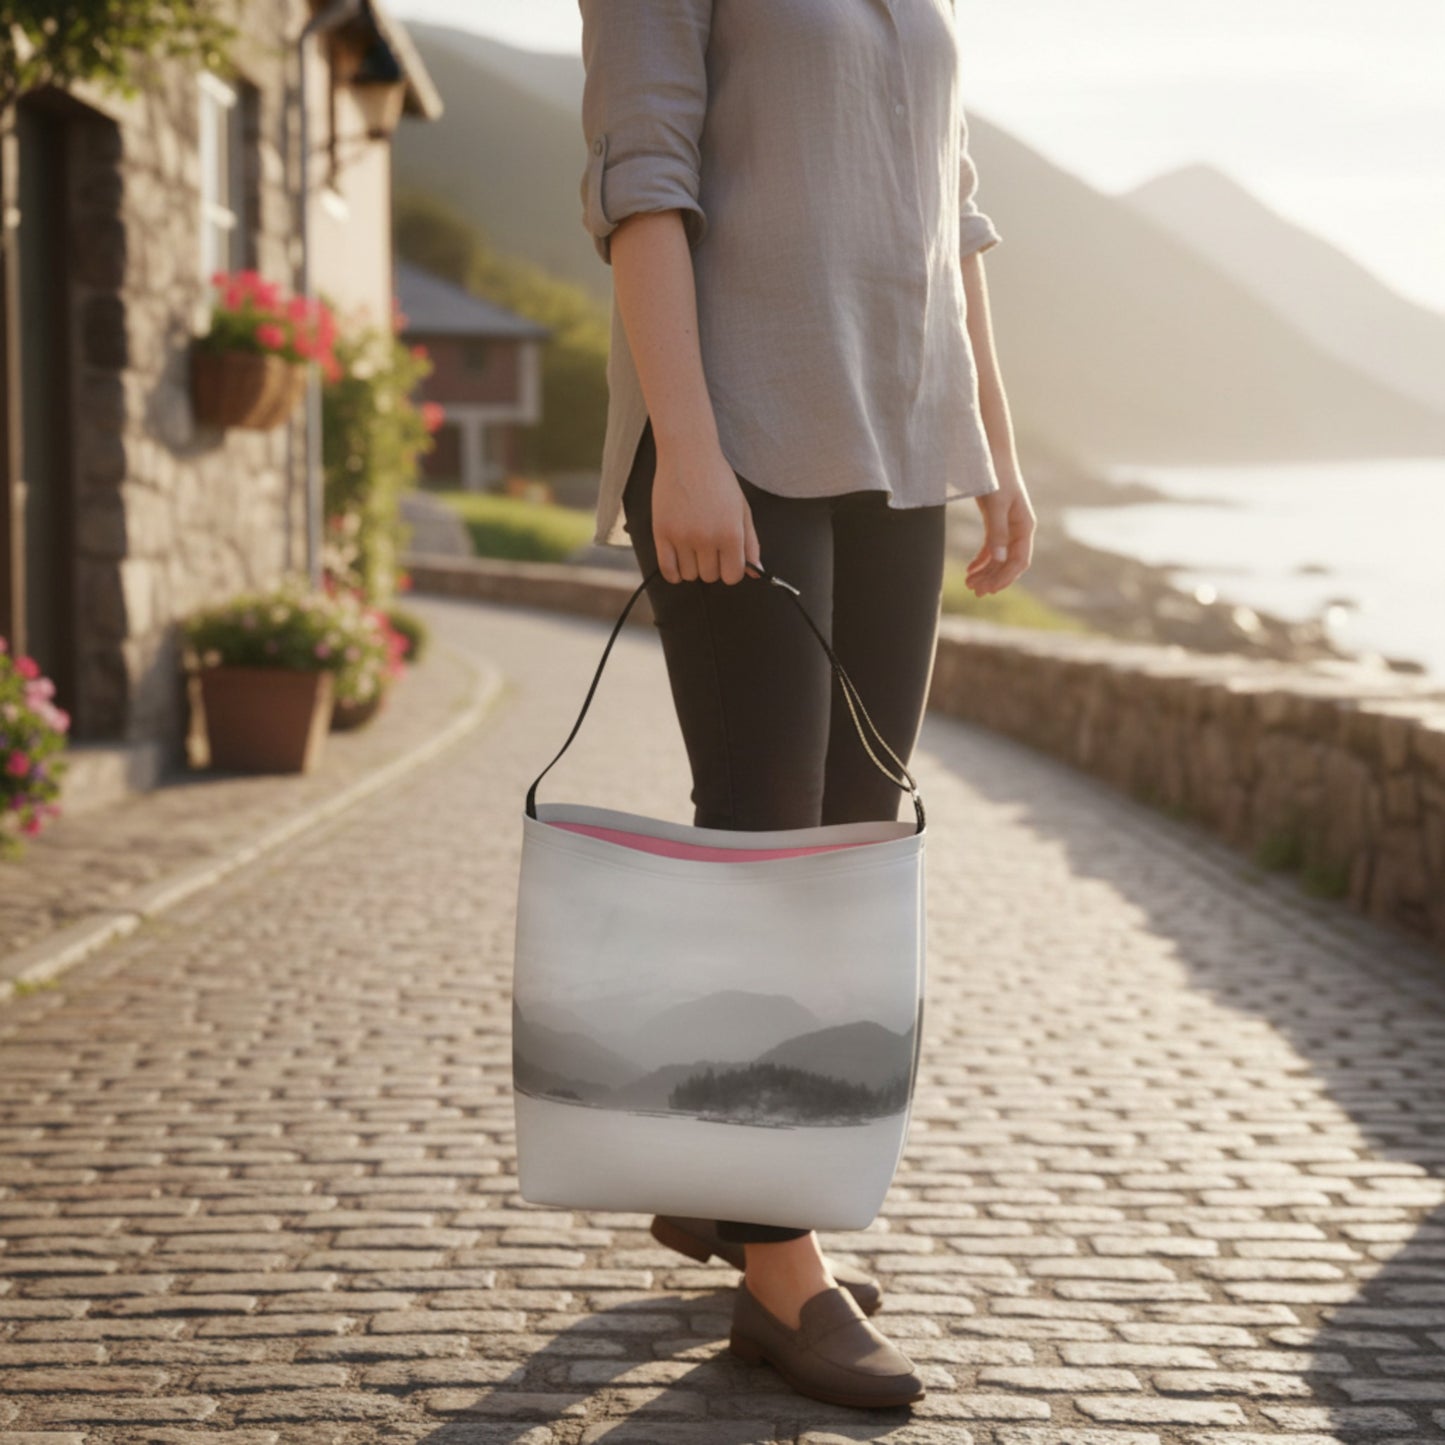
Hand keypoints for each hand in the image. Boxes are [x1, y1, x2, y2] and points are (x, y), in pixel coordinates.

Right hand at [652, 440, 761, 584]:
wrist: (689, 455)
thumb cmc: (718, 480)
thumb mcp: (742, 510)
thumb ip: (750, 543)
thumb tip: (756, 573)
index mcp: (730, 533)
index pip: (732, 576)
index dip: (731, 570)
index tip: (727, 559)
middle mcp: (706, 538)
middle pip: (711, 576)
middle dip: (712, 566)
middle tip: (709, 546)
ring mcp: (682, 537)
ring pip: (689, 575)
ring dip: (693, 567)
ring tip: (694, 547)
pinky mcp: (661, 533)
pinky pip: (667, 570)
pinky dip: (674, 573)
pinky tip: (679, 560)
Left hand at [963, 467, 1035, 596]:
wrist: (989, 452)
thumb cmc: (995, 475)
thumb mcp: (996, 504)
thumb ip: (997, 532)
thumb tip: (1000, 560)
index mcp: (1024, 526)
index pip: (1020, 561)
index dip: (1005, 578)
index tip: (988, 590)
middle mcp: (1019, 529)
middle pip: (1009, 563)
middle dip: (993, 578)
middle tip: (973, 590)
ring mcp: (1007, 526)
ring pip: (999, 557)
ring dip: (986, 572)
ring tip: (969, 584)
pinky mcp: (995, 521)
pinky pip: (991, 547)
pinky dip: (981, 560)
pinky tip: (970, 570)